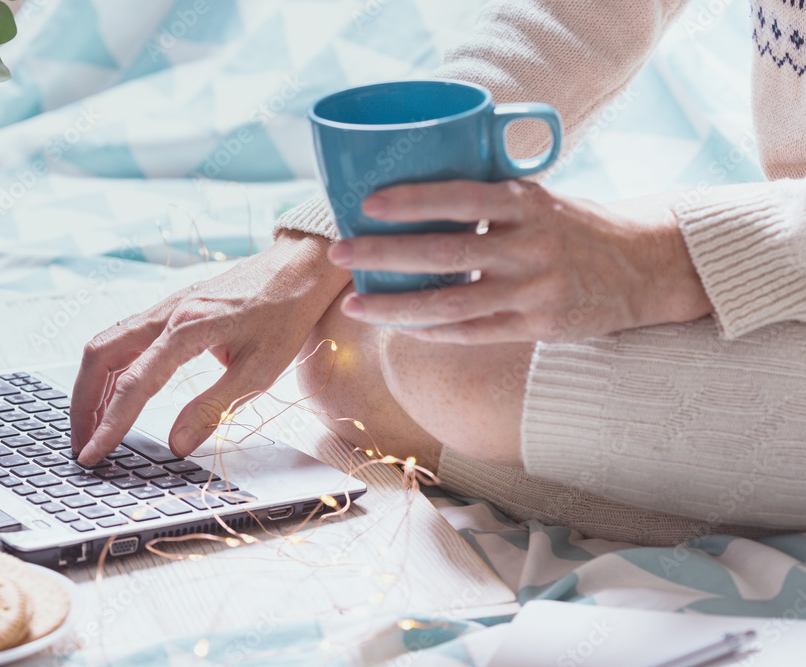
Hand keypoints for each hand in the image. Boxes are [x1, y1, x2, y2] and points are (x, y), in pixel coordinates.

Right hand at [70, 230, 349, 464]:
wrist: (299, 267)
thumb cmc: (287, 314)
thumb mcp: (260, 370)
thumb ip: (214, 408)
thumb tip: (176, 444)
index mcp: (188, 329)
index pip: (134, 384)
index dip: (110, 423)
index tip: (94, 454)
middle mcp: (167, 313)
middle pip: (100, 357)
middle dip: (83, 404)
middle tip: (81, 444)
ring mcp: (165, 307)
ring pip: (107, 344)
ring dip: (91, 385)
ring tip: (90, 424)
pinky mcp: (171, 307)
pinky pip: (123, 336)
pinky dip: (108, 367)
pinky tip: (113, 389)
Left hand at [326, 180, 711, 343]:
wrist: (642, 268)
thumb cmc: (576, 227)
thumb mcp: (541, 199)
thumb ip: (490, 199)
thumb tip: (419, 195)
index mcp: (528, 204)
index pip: (462, 197)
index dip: (412, 200)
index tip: (368, 204)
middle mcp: (530, 246)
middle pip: (443, 252)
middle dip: (383, 253)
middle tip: (340, 250)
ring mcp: (533, 290)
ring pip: (451, 304)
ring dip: (395, 305)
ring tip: (355, 303)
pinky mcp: (537, 327)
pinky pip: (472, 332)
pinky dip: (432, 330)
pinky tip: (399, 325)